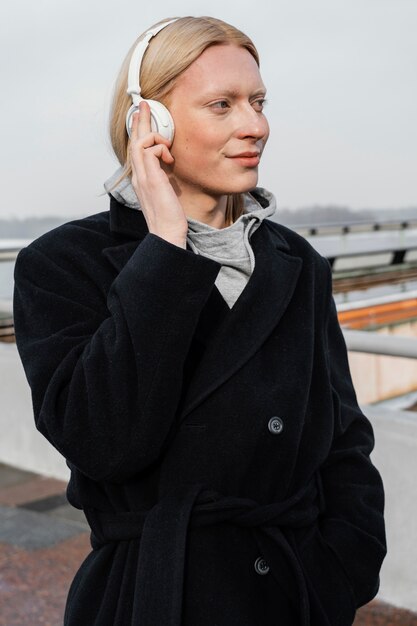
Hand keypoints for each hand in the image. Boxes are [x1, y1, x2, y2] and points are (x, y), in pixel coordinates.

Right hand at [129, 101, 187, 247]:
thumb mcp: (165, 192)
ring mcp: (143, 177)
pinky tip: (169, 157)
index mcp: (141, 179)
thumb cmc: (169, 217)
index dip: (138, 133)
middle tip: (143, 105)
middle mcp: (138, 176)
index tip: (143, 119)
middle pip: (134, 141)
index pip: (136, 151)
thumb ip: (163, 178)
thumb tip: (168, 165)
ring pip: (139, 142)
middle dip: (139, 121)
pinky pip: (150, 149)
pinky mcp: (151, 178)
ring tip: (158, 127)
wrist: (167, 233)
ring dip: (149, 130)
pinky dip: (160, 146)